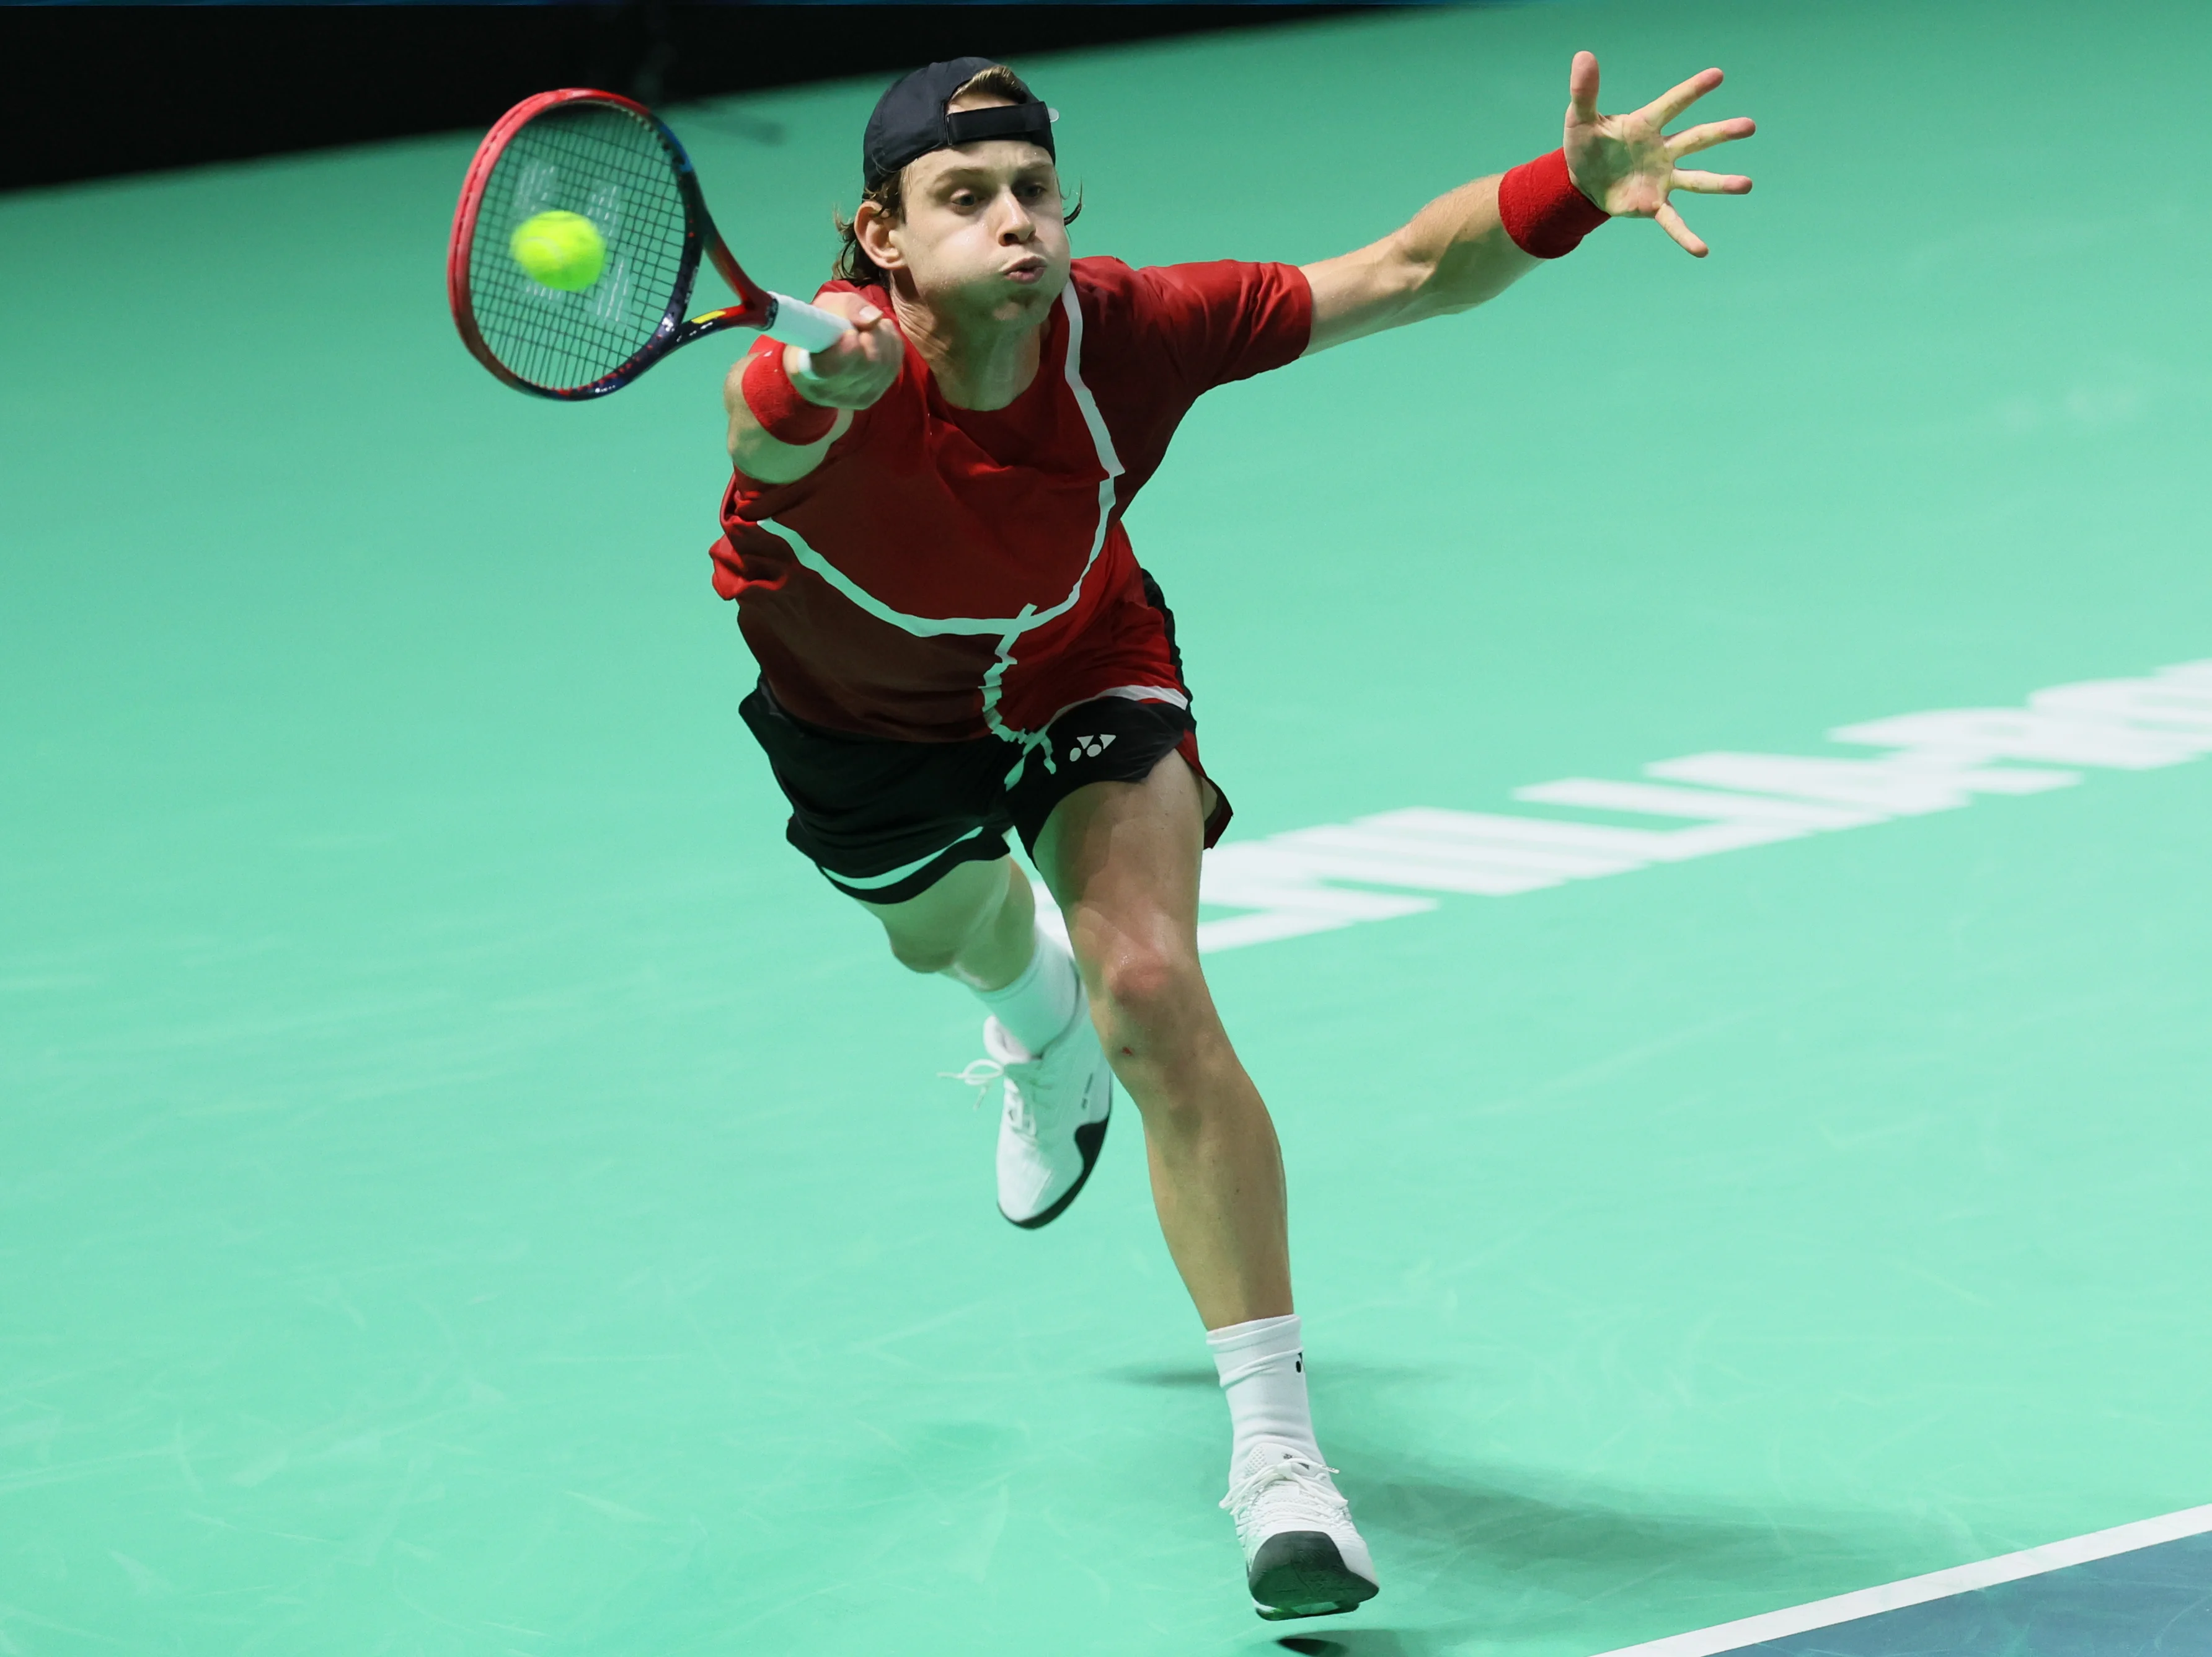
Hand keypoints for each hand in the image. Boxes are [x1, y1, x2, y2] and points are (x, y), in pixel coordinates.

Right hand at [787, 290, 901, 409]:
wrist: (818, 355)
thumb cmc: (819, 327)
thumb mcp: (826, 305)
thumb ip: (847, 307)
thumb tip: (873, 319)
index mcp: (804, 367)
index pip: (828, 368)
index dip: (846, 351)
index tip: (851, 333)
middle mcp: (826, 390)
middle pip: (866, 365)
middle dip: (872, 336)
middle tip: (863, 324)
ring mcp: (849, 398)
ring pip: (883, 366)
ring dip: (883, 339)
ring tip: (869, 328)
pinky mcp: (869, 397)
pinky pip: (893, 367)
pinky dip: (891, 346)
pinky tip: (879, 338)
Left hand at [1562, 51, 1753, 256]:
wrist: (1580, 181)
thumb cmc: (1586, 145)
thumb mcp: (1580, 119)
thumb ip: (1584, 91)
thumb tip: (1583, 56)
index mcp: (1647, 125)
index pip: (1672, 104)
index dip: (1692, 90)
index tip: (1717, 76)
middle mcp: (1662, 150)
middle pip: (1696, 139)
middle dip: (1721, 132)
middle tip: (1748, 126)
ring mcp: (1662, 178)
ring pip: (1696, 179)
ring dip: (1720, 183)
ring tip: (1746, 185)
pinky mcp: (1653, 204)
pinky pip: (1673, 221)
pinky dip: (1686, 236)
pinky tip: (1702, 250)